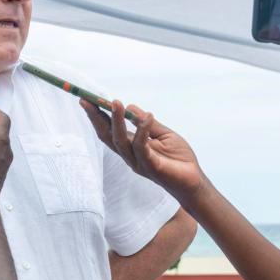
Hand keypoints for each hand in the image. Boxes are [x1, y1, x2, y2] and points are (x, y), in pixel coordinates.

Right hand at [81, 99, 205, 201]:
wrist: (193, 180)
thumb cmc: (178, 159)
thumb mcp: (163, 134)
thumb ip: (146, 123)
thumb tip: (131, 106)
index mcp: (131, 148)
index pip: (108, 131)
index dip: (97, 116)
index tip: (86, 100)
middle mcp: (130, 156)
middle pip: (107, 136)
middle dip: (96, 118)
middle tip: (88, 101)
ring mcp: (138, 162)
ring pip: (120, 141)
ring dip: (117, 121)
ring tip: (117, 103)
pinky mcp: (150, 167)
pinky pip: (141, 147)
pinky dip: (143, 130)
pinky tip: (148, 116)